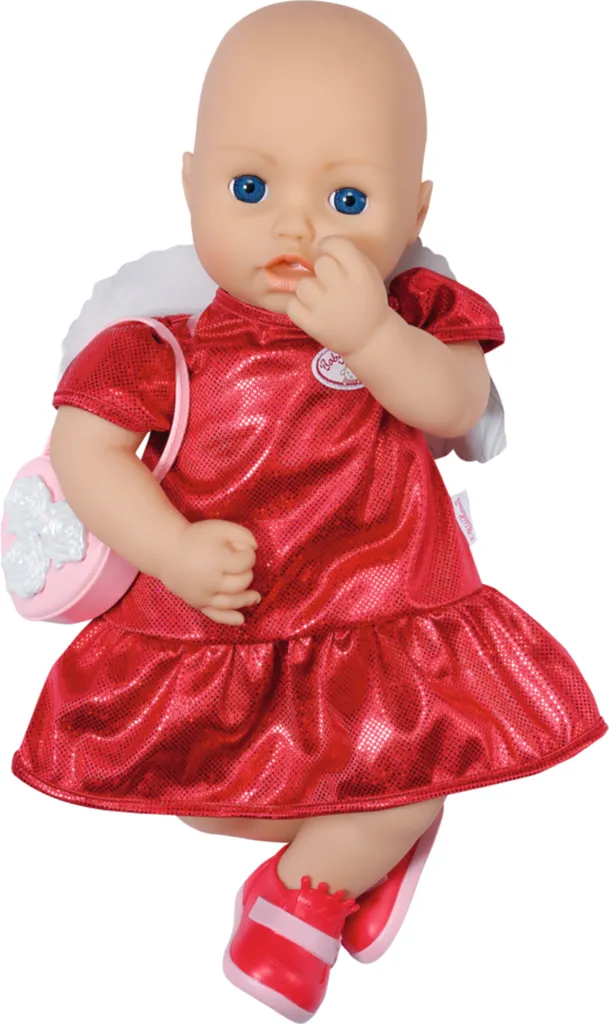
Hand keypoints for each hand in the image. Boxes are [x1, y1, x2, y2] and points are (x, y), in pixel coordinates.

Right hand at [159, 519, 260, 625]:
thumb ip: (242, 534)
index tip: (242, 550)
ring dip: (246, 599)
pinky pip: (215, 615)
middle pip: (241, 582)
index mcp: (218, 560)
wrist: (167, 552)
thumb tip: (255, 549)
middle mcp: (211, 580)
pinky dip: (229, 619)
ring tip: (256, 597)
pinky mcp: (198, 603)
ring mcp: (204, 595)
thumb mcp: (220, 527)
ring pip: (232, 601)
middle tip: (239, 565)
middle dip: (246, 573)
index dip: (249, 555)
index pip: (246, 562)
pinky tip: (241, 620)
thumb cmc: (196, 538)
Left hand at [286, 236, 390, 356]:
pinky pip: (293, 306)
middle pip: (320, 264)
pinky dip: (300, 308)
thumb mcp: (368, 275)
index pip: (336, 244)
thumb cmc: (368, 302)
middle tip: (328, 283)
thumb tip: (317, 246)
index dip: (328, 246)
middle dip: (322, 271)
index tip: (327, 252)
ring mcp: (326, 308)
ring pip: (303, 285)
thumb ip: (348, 258)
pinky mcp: (313, 325)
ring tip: (321, 301)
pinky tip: (312, 311)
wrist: (371, 339)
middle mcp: (343, 288)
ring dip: (310, 291)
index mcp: (361, 273)